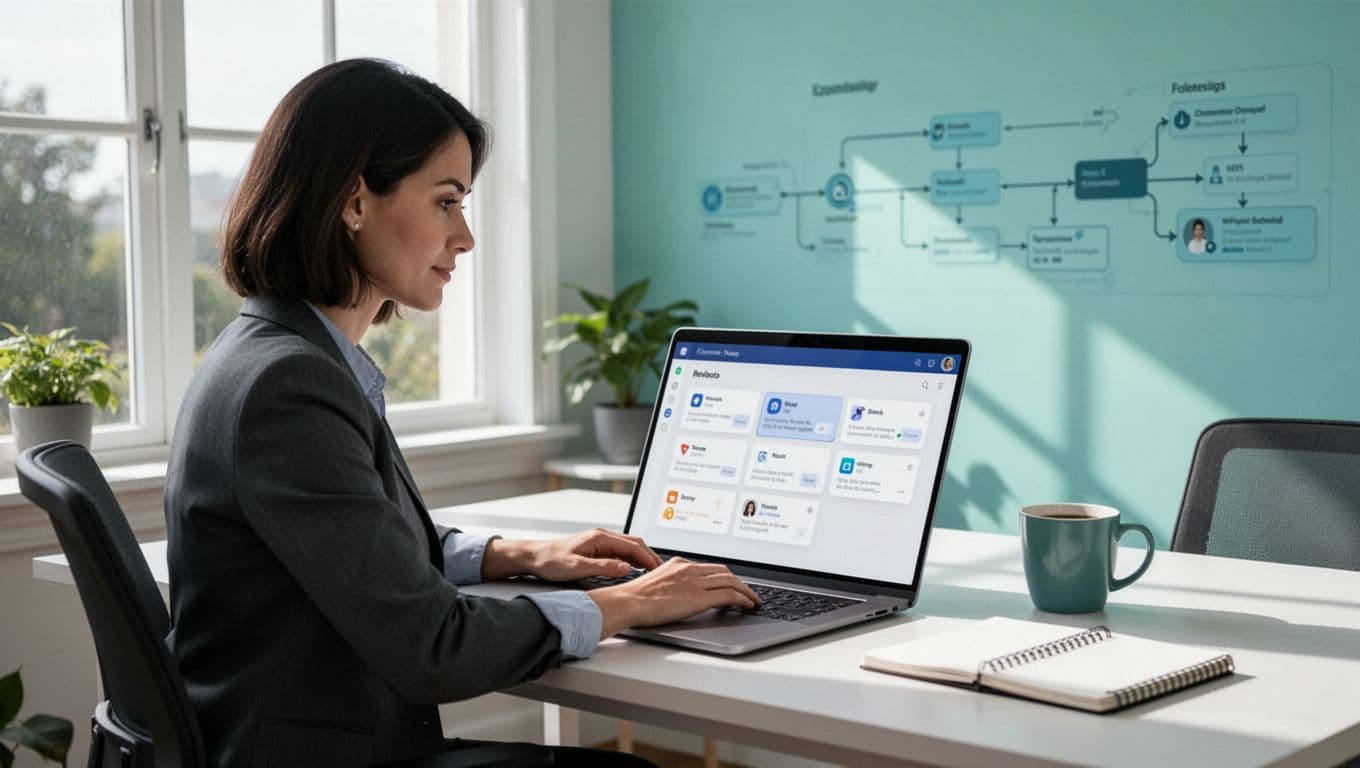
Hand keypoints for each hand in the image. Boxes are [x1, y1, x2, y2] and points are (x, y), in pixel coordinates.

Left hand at [480, 528, 662, 581]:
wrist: (534, 556)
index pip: (633, 546)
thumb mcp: (577, 567)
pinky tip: (635, 569)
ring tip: (653, 572)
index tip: (659, 569)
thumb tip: (626, 568)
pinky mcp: (596, 548)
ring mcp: (600, 541)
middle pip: (634, 543)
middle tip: (662, 571)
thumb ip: (603, 567)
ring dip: (642, 558)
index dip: (648, 558)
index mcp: (600, 538)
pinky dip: (632, 559)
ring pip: (629, 547)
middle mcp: (602, 536)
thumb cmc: (551, 560)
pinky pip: (621, 551)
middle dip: (650, 556)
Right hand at [587, 558, 760, 638]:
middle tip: (747, 591)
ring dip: (746, 591)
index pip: (708, 567)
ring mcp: (695, 581)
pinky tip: (748, 605)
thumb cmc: (634, 598)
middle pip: (724, 571)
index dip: (723, 576)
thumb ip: (670, 584)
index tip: (730, 583)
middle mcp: (689, 568)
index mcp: (678, 564)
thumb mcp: (655, 583)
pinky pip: (730, 594)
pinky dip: (743, 599)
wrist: (628, 602)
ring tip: (753, 600)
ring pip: (731, 581)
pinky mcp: (699, 597)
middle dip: (739, 581)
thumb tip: (677, 595)